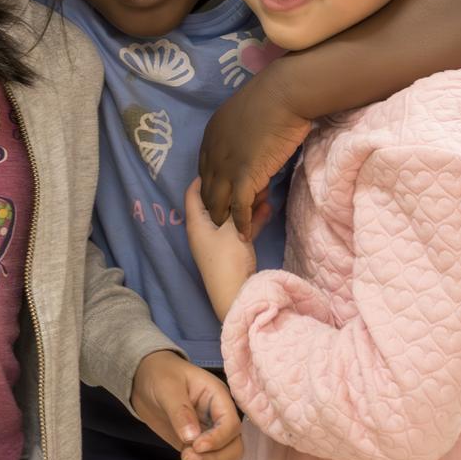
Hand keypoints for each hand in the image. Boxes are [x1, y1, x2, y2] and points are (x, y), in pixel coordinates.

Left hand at [129, 350, 245, 459]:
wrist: (144, 379)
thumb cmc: (159, 374)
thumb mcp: (168, 387)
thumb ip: (180, 411)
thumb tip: (192, 438)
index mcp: (219, 399)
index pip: (232, 426)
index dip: (217, 441)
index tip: (194, 447)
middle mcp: (220, 420)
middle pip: (234, 450)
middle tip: (185, 458)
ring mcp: (211, 437)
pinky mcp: (199, 451)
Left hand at [186, 179, 257, 321]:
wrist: (235, 295)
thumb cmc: (227, 259)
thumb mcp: (232, 229)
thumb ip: (239, 209)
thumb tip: (247, 192)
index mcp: (195, 223)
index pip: (192, 194)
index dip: (203, 178)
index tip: (218, 164)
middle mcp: (202, 231)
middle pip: (214, 204)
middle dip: (232, 190)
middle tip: (247, 175)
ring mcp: (216, 242)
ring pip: (230, 217)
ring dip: (244, 205)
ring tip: (263, 189)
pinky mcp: (230, 252)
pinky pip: (239, 230)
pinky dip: (250, 220)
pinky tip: (268, 209)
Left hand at [197, 73, 309, 242]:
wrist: (283, 94)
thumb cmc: (272, 99)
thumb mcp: (244, 115)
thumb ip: (240, 133)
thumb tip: (248, 142)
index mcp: (210, 138)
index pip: (205, 172)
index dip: (215, 186)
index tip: (225, 196)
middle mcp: (212, 155)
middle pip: (208, 191)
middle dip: (217, 208)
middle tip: (231, 220)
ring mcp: (226, 167)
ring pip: (218, 203)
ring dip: (227, 219)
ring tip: (236, 233)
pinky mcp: (244, 177)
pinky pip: (238, 208)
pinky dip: (241, 223)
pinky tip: (246, 235)